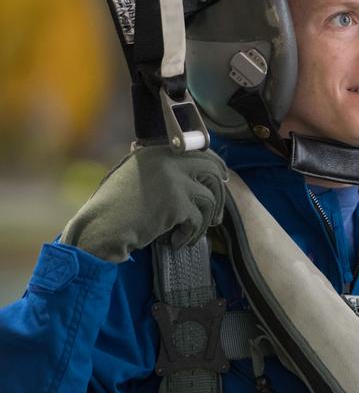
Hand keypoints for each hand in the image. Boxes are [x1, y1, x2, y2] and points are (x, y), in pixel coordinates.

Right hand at [61, 143, 227, 261]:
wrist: (102, 226)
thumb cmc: (115, 208)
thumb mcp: (135, 176)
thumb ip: (159, 169)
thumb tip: (191, 173)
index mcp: (157, 150)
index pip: (198, 150)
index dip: (215, 166)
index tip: (222, 180)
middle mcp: (167, 159)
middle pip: (211, 170)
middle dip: (219, 194)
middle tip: (217, 216)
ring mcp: (174, 179)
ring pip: (209, 198)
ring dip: (205, 220)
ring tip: (192, 233)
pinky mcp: (177, 202)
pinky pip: (198, 219)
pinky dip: (190, 234)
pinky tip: (176, 242)